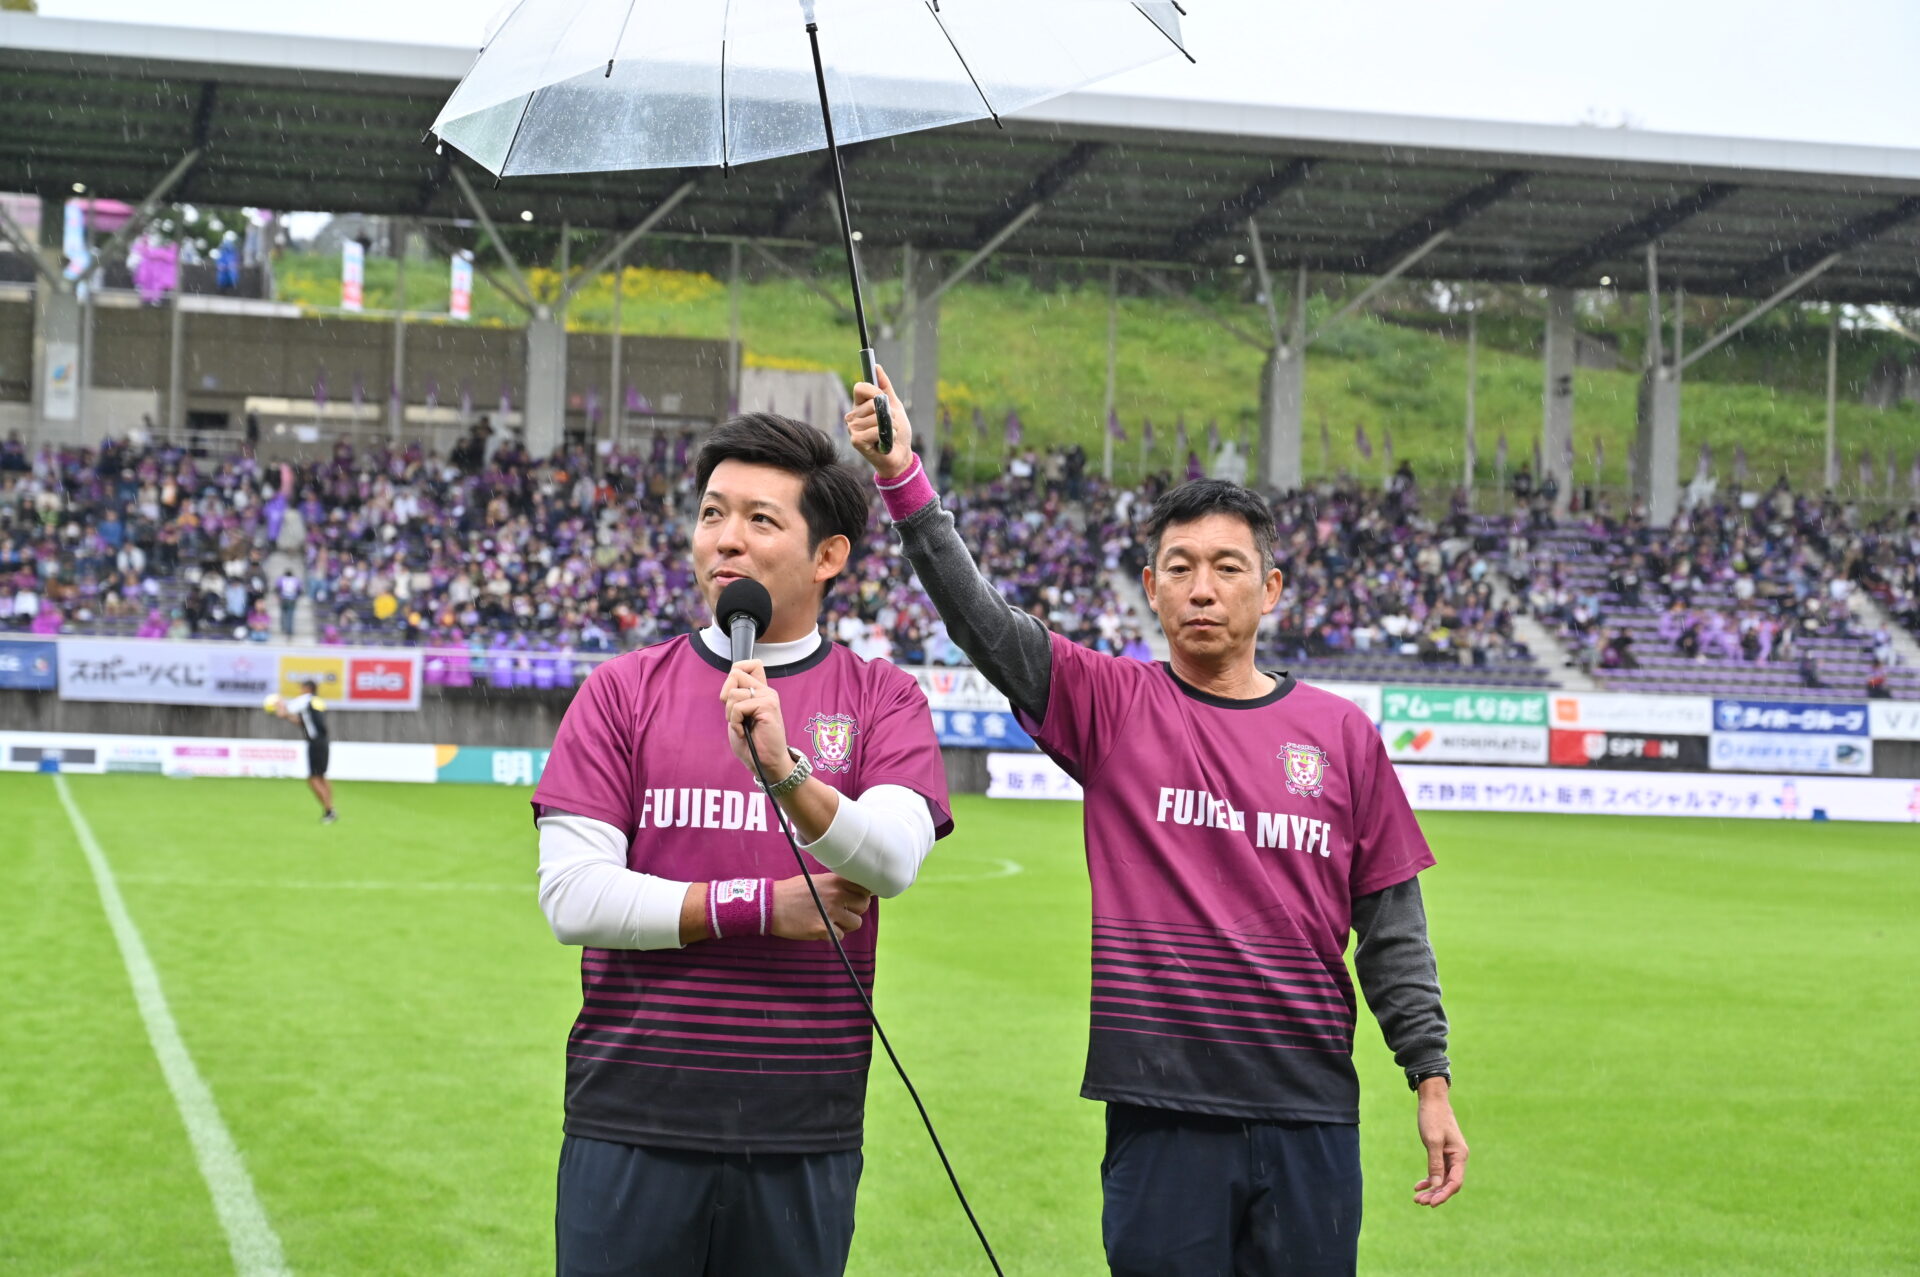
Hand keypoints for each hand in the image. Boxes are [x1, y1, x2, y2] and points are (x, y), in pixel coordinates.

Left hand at [721, 659, 793, 781]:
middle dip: (726, 696)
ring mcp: (768, 697)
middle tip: (735, 715)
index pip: (749, 664)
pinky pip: (738, 707)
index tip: (732, 695)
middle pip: (735, 673)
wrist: (765, 763)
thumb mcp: (738, 716)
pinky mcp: (768, 707)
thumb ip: (735, 697)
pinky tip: (743, 732)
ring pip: (733, 693)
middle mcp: (766, 691)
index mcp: (761, 691)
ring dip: (730, 714)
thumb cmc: (751, 743)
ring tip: (741, 726)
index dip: (734, 673)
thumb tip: (729, 682)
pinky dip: (735, 722)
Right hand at [770, 872, 872, 941]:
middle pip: (863, 905)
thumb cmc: (791, 892)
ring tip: (832, 922)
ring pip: (856, 922)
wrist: (770, 905)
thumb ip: (834, 885)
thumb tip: (853, 891)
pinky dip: (833, 935)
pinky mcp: (823, 929)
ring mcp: (830, 912)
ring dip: (846, 924)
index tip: (855, 899)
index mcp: (834, 881)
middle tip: (843, 912)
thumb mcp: (815, 880)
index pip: (864, 887)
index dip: (861, 895)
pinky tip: (821, 929)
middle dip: (855, 910)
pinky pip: (840, 936)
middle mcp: (835, 895)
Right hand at [845, 364, 915, 479]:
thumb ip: (885, 388)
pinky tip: (884, 443)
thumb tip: (876, 367)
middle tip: (889, 424)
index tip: (884, 399)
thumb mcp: (894, 406)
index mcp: (859, 406)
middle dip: (888, 413)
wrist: (900, 455)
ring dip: (890, 426)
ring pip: (876, 417)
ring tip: (888, 435)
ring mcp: (852, 429)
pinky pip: (875, 430)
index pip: (860, 387)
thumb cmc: (896, 432)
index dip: (874, 390)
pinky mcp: (856, 440)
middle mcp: (852, 416)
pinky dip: (886, 436)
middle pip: (872, 402)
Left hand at [1414, 1081, 1467, 1206]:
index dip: (1444, 1194)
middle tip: (1419, 1202)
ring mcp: (1450, 1156)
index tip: (1431, 1203)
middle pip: (1449, 1183)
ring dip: (1431, 1189)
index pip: (1455, 1182)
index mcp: (1460, 1155)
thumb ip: (1435, 1163)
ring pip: (1442, 1179)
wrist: (1432, 1100)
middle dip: (1435, 1194)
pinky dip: (1429, 1179)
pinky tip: (1418, 1186)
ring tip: (1417, 1198)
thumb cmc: (1433, 1117)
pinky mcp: (1442, 1152)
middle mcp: (1458, 1158)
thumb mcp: (1432, 1140)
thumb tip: (1436, 1185)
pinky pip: (1437, 1171)